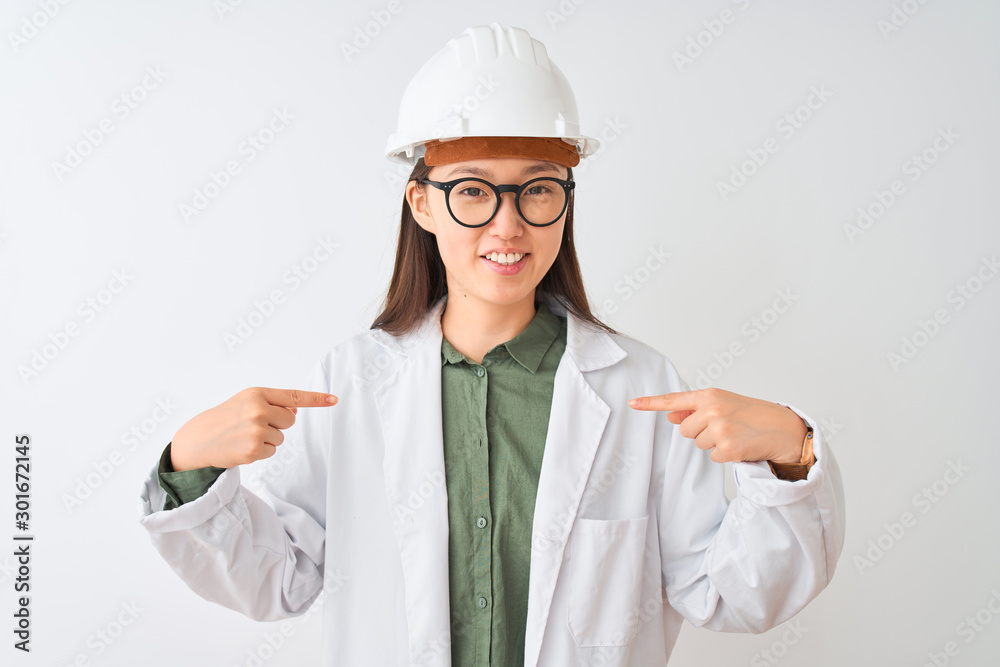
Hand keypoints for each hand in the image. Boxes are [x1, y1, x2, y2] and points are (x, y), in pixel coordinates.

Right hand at [169, 387, 337, 470]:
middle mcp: (258, 409)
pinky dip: (260, 452)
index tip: (334, 399)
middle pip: (289, 421)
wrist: (198, 439)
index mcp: (257, 394)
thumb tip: (295, 411)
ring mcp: (256, 430)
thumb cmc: (225, 418)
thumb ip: (272, 404)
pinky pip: (271, 452)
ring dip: (266, 440)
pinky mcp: (253, 449)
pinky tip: (242, 447)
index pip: (294, 396)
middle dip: (276, 425)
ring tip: (244, 436)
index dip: (316, 399)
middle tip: (252, 426)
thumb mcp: (246, 402)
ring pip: (280, 438)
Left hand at [628, 387, 806, 464]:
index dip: (650, 403)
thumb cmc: (752, 414)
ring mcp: (720, 429)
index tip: (632, 404)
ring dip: (714, 444)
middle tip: (725, 427)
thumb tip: (671, 417)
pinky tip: (740, 446)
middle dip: (701, 433)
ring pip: (698, 444)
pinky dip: (725, 455)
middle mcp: (713, 409)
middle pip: (685, 431)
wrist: (783, 428)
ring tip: (735, 435)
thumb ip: (695, 410)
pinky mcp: (727, 448)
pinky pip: (713, 457)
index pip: (674, 400)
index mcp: (710, 395)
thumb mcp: (723, 405)